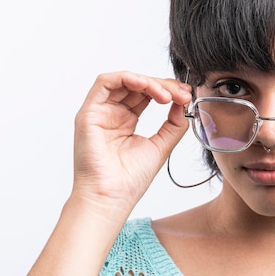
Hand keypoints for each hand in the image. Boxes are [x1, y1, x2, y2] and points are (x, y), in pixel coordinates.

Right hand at [71, 71, 191, 214]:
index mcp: (126, 121)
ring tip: (166, 94)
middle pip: (137, 85)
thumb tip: (182, 103)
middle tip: (181, 94)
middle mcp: (112, 114)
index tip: (186, 96)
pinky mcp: (89, 113)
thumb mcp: (161, 145)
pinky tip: (145, 85)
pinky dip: (126, 78)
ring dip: (148, 81)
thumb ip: (173, 124)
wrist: (112, 198)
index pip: (146, 94)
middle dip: (162, 85)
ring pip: (123, 80)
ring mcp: (99, 112)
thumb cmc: (129, 180)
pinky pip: (104, 83)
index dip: (167, 90)